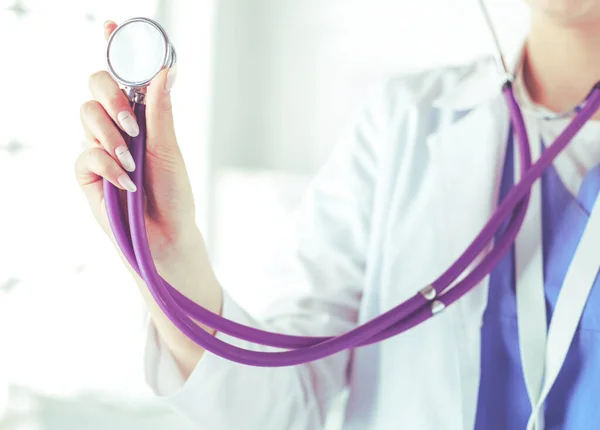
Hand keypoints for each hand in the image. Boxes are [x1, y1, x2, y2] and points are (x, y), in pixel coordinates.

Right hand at [75, 21, 220, 373]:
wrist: (166, 237)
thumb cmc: (173, 195)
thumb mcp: (170, 150)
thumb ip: (161, 112)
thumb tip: (164, 70)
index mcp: (141, 118)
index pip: (124, 78)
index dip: (115, 50)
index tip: (113, 25)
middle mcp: (117, 129)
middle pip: (96, 88)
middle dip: (111, 97)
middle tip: (132, 119)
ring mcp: (99, 150)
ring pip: (86, 116)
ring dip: (111, 134)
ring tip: (133, 161)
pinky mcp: (87, 174)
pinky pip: (84, 154)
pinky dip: (107, 164)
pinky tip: (126, 183)